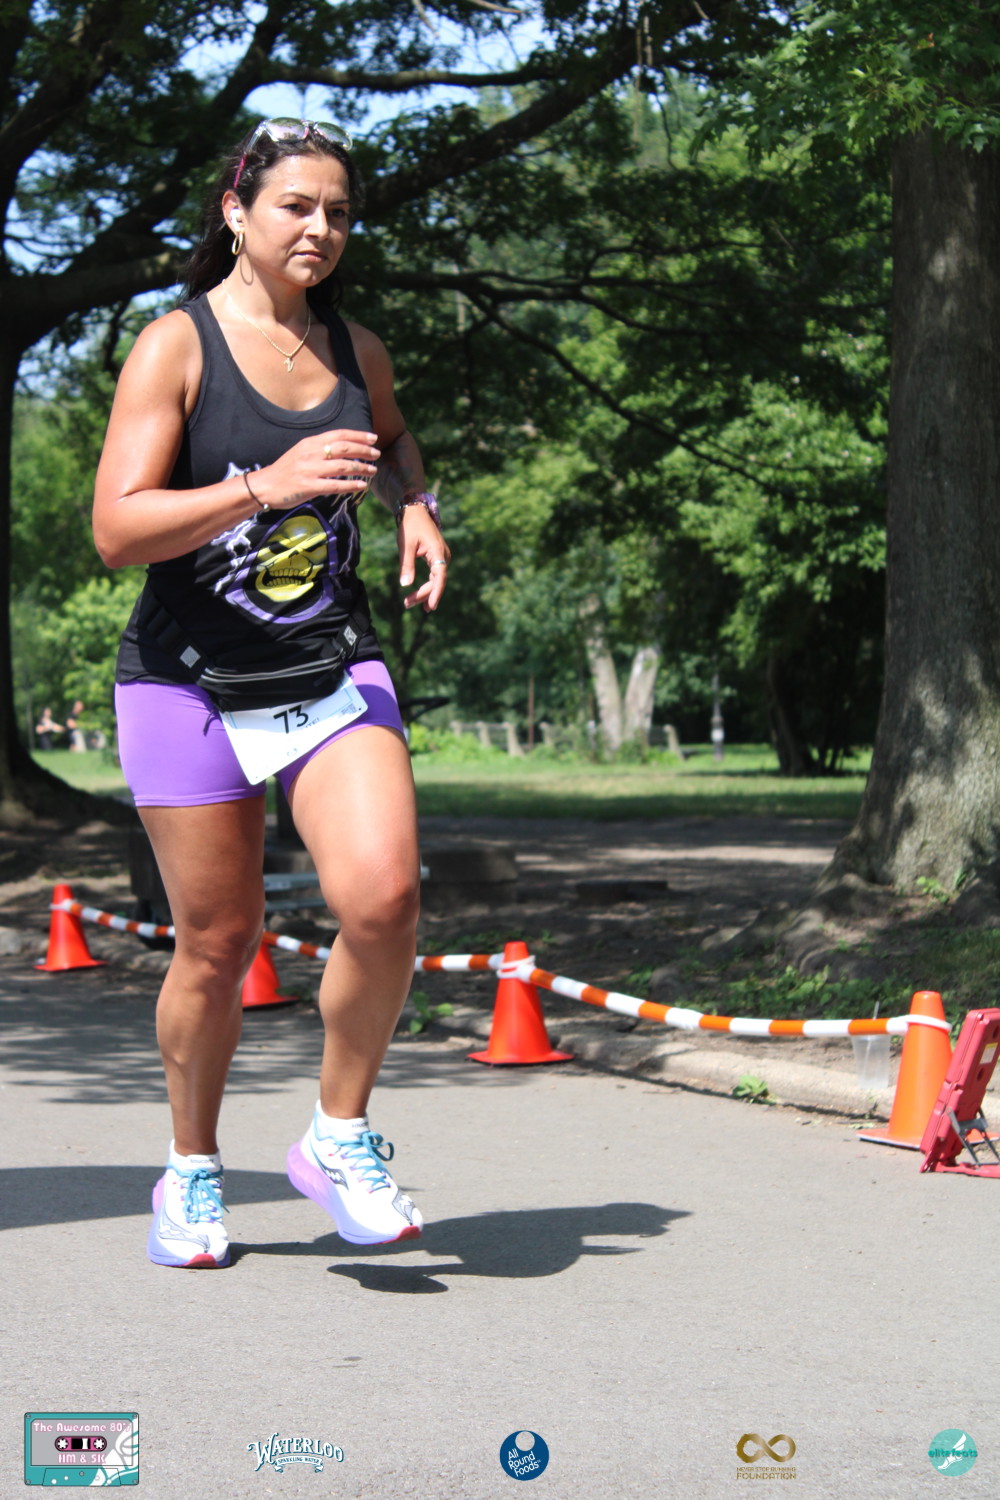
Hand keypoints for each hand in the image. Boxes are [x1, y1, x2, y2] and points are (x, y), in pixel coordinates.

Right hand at [252, 429, 380, 509]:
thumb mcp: (301, 453)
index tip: (373, 438)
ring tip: (373, 471)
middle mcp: (311, 453)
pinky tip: (362, 486)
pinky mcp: (309, 486)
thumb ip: (320, 450)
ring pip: (342, 466)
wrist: (265, 486)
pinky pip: (335, 485)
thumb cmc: (286, 471)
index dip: (358, 435)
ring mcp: (310, 470)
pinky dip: (351, 485)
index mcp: (310, 443)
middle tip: (377, 454)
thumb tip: (342, 449)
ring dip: (361, 468)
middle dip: (364, 450)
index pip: (339, 435)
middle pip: (344, 448)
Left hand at [398, 505, 449, 610]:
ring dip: (425, 592)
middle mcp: (443, 555)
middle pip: (437, 581)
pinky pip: (435, 575)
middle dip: (423, 594)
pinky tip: (423, 597)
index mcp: (438, 551)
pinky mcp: (437, 557)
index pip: (440, 576)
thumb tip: (405, 585)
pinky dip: (428, 586)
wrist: (415, 510)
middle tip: (407, 604)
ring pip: (436, 579)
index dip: (436, 592)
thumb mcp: (405, 545)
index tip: (431, 605)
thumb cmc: (409, 526)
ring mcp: (442, 557)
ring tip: (411, 604)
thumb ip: (406, 565)